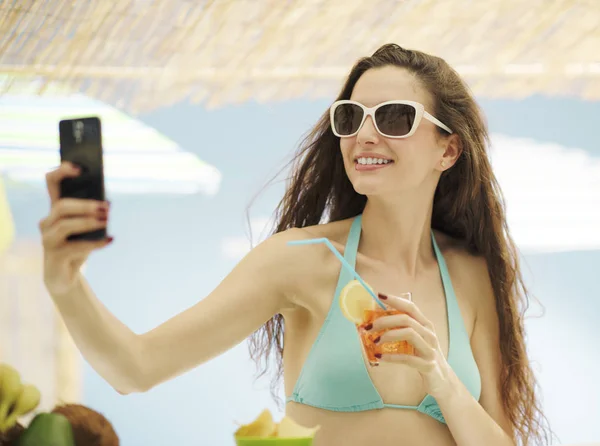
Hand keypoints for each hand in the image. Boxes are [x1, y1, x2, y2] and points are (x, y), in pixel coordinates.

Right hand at [39, 162, 111, 295]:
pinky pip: (76, 246)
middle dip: (85, 205)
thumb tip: (108, 203)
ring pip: (65, 224)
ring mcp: (48, 239)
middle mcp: (48, 222)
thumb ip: (94, 215)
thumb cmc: (77, 246)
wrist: (65, 276)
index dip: (62, 172)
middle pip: (61, 206)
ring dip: (89, 221)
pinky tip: (110, 240)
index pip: (52, 183)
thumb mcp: (87, 229)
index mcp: (56, 210)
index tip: (79, 168)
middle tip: (106, 207)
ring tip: (107, 221)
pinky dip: (96, 242)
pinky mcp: (54, 256)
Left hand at [372, 293, 455, 399]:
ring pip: (409, 333)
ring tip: (375, 341)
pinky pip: (408, 358)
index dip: (395, 300)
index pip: (410, 307)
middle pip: (406, 319)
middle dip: (385, 320)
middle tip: (369, 327)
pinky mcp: (428, 365)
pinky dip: (391, 357)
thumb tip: (374, 321)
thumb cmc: (423, 356)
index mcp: (425, 325)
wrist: (442, 380)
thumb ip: (400, 329)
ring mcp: (430, 350)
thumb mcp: (415, 340)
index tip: (379, 295)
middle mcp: (429, 334)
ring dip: (388, 335)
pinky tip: (379, 356)